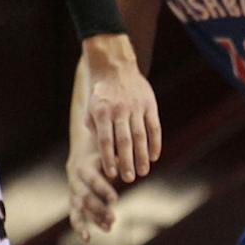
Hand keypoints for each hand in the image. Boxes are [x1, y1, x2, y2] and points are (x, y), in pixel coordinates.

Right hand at [66, 152, 117, 239]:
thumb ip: (120, 160)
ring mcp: (73, 191)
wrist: (84, 149)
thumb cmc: (103, 150)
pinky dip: (80, 226)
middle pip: (84, 197)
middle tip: (113, 219)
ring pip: (78, 208)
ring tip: (108, 229)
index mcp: (84, 166)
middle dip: (98, 209)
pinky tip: (87, 239)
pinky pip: (74, 214)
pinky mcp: (74, 201)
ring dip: (92, 219)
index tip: (115, 200)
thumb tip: (132, 168)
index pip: (93, 179)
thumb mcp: (111, 152)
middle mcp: (75, 180)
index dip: (103, 189)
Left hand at [81, 35, 161, 182]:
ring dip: (142, 156)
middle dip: (127, 161)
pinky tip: (155, 156)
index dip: (109, 158)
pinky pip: (154, 127)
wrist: (114, 66)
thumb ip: (95, 128)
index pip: (106, 141)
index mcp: (102, 113)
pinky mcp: (149, 105)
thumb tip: (105, 150)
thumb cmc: (100, 91)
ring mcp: (136, 108)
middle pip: (124, 141)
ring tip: (143, 172)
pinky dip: (155, 143)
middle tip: (129, 178)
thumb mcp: (90, 108)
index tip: (112, 174)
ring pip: (140, 136)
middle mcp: (119, 111)